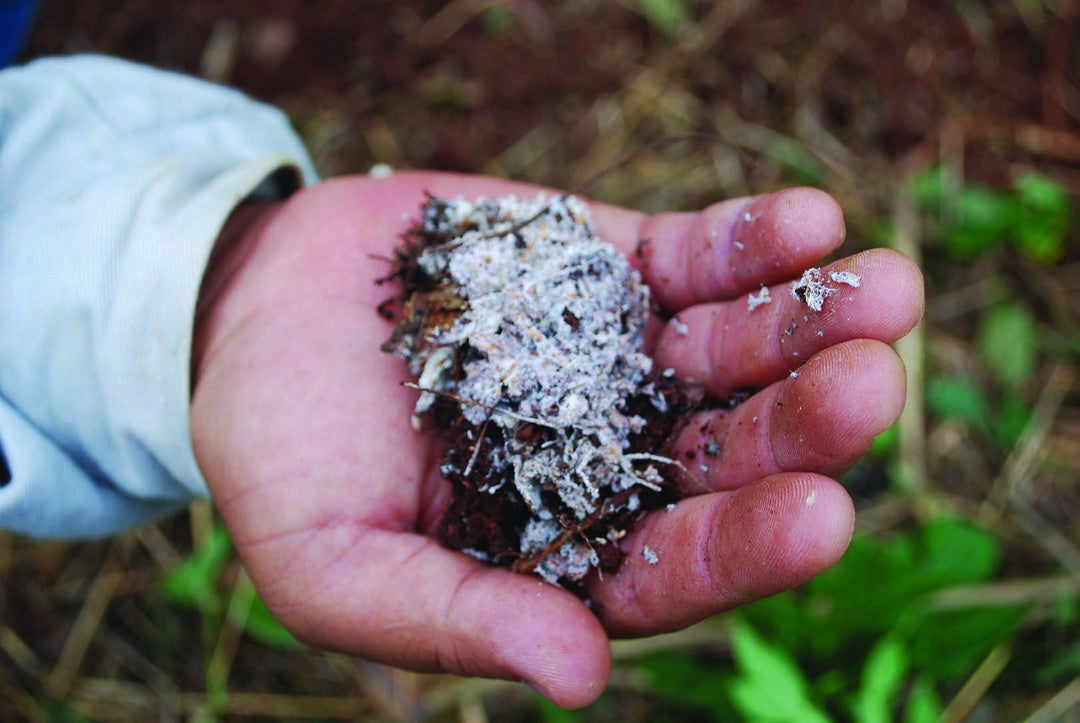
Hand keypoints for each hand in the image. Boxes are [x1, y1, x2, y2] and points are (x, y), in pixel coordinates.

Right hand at [190, 171, 922, 707]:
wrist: (251, 314)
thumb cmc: (280, 460)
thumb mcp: (331, 564)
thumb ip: (449, 617)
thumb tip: (580, 673)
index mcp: (569, 549)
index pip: (676, 564)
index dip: (746, 546)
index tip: (819, 516)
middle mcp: (618, 456)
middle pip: (732, 451)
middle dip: (804, 423)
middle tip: (869, 383)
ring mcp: (623, 356)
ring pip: (738, 349)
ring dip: (811, 321)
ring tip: (888, 288)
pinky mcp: (612, 266)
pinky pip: (698, 256)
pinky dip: (754, 241)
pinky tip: (811, 221)